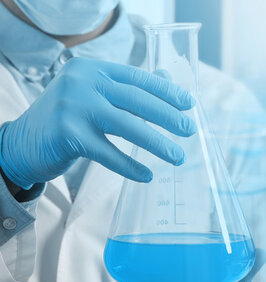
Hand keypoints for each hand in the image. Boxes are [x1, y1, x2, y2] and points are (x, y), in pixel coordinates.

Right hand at [0, 57, 196, 189]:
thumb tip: (168, 79)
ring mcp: (72, 108)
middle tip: (189, 130)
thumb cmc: (67, 118)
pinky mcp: (67, 135)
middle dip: (168, 116)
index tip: (189, 104)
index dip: (166, 91)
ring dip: (157, 143)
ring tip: (178, 156)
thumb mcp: (94, 94)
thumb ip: (126, 87)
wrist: (21, 143)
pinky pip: (108, 153)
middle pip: (136, 100)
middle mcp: (80, 83)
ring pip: (127, 126)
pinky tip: (147, 175)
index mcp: (91, 69)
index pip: (137, 77)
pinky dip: (130, 166)